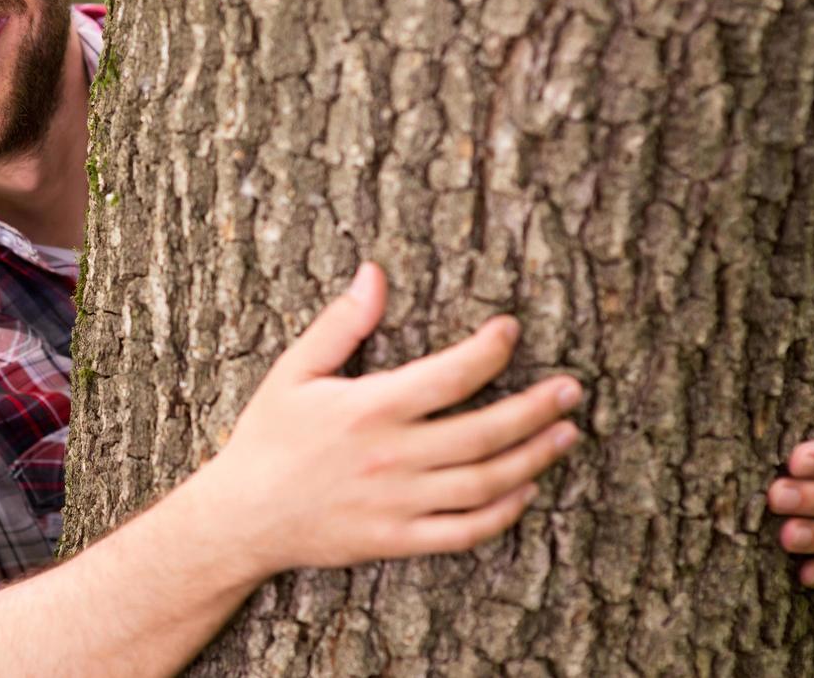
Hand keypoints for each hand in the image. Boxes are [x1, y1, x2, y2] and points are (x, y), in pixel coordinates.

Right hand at [198, 261, 581, 580]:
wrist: (242, 516)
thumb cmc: (269, 437)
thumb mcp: (294, 371)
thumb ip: (340, 324)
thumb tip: (374, 274)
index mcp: (369, 409)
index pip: (449, 376)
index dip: (489, 350)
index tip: (511, 329)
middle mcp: (391, 457)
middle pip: (483, 432)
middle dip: (535, 408)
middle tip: (571, 389)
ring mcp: (399, 503)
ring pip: (484, 483)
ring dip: (533, 458)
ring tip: (565, 433)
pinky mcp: (398, 539)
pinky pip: (464, 531)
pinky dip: (502, 513)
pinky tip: (525, 490)